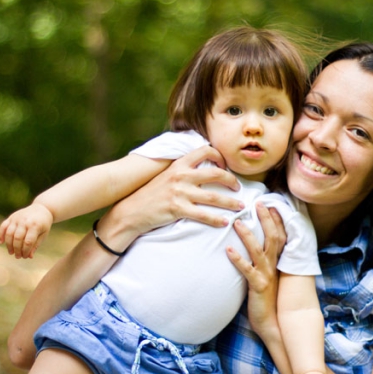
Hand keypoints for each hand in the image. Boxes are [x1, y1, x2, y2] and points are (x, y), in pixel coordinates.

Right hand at [0, 204, 52, 258]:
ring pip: (9, 233)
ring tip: (11, 252)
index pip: (28, 242)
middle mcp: (25, 221)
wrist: (42, 208)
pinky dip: (0, 234)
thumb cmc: (43, 224)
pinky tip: (1, 242)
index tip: (25, 257)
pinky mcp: (11, 217)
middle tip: (18, 256)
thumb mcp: (44, 234)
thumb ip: (36, 245)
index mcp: (35, 226)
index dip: (25, 251)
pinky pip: (3, 226)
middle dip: (17, 249)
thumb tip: (29, 257)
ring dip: (8, 245)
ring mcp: (17, 218)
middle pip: (17, 238)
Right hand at [103, 145, 242, 245]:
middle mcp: (181, 175)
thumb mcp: (166, 175)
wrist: (131, 211)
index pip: (205, 151)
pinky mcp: (177, 208)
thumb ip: (183, 169)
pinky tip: (225, 222)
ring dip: (230, 202)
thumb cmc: (151, 194)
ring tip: (240, 206)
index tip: (226, 166)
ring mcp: (180, 192)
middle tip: (239, 187)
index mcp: (179, 164)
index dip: (220, 156)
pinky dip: (217, 219)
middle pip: (216, 173)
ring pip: (213, 196)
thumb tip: (201, 167)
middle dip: (231, 180)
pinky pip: (203, 215)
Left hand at [226, 202, 286, 336]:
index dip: (276, 220)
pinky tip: (228, 249)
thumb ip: (264, 263)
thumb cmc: (268, 300)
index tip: (270, 205)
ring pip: (259, 250)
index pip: (280, 236)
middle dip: (265, 219)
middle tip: (258, 203)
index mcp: (278, 263)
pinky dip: (237, 258)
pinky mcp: (258, 286)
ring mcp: (267, 275)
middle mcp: (275, 266)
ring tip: (237, 222)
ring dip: (247, 235)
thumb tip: (256, 249)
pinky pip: (247, 269)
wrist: (274, 324)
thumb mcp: (268, 278)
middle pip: (273, 237)